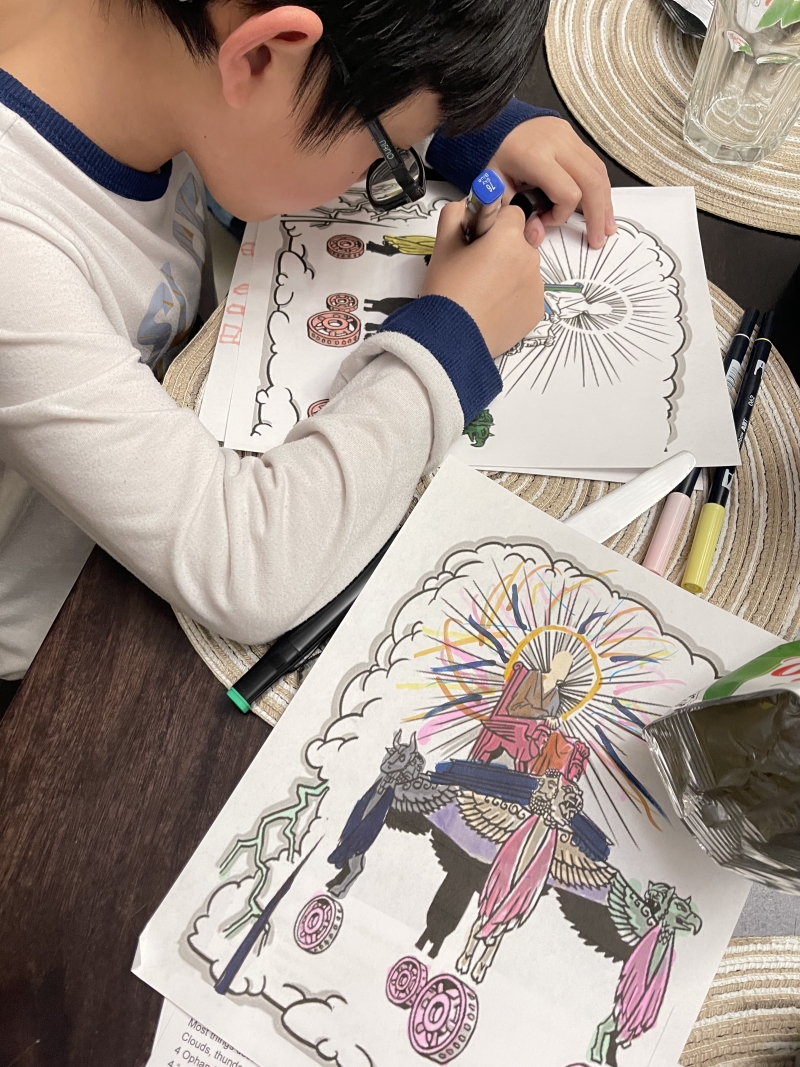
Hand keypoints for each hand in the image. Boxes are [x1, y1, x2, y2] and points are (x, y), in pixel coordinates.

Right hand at [421, 200, 543, 357]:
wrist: (450, 340)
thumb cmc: (445, 292)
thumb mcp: (442, 246)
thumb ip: (455, 215)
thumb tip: (466, 205)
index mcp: (508, 238)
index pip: (511, 213)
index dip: (493, 225)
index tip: (477, 241)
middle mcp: (529, 259)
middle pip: (520, 242)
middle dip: (502, 250)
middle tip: (476, 271)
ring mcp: (535, 287)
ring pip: (524, 270)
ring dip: (509, 274)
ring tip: (483, 294)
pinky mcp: (536, 311)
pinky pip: (527, 295)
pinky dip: (514, 299)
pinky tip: (492, 309)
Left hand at [488, 116, 615, 249]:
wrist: (494, 123)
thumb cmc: (495, 156)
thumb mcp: (497, 189)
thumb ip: (517, 214)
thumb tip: (537, 235)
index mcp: (536, 157)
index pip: (567, 193)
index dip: (561, 215)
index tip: (545, 220)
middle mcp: (558, 144)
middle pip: (592, 183)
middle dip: (597, 215)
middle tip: (598, 238)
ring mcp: (568, 137)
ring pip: (598, 172)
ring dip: (605, 202)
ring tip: (606, 225)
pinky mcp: (573, 136)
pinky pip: (594, 163)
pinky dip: (599, 186)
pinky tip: (600, 203)